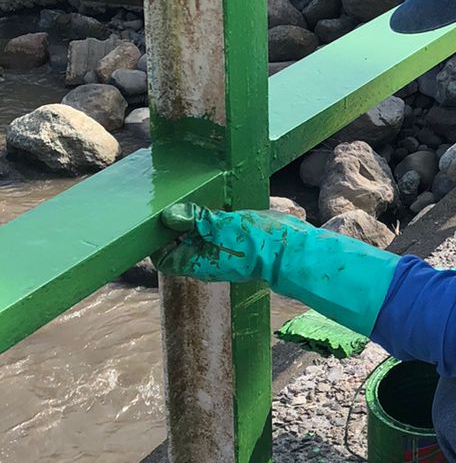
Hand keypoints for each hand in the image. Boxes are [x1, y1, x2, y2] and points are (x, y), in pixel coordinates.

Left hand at [157, 202, 309, 283]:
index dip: (157, 240)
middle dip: (176, 225)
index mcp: (196, 263)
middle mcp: (205, 260)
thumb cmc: (256, 243)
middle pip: (180, 244)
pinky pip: (215, 232)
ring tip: (194, 199)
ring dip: (195, 220)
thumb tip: (169, 215)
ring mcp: (221, 252)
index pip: (164, 257)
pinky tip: (215, 204)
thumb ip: (195, 219)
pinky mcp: (235, 242)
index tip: (158, 218)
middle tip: (175, 202)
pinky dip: (211, 219)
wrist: (291, 251)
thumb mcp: (221, 225)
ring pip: (198, 236)